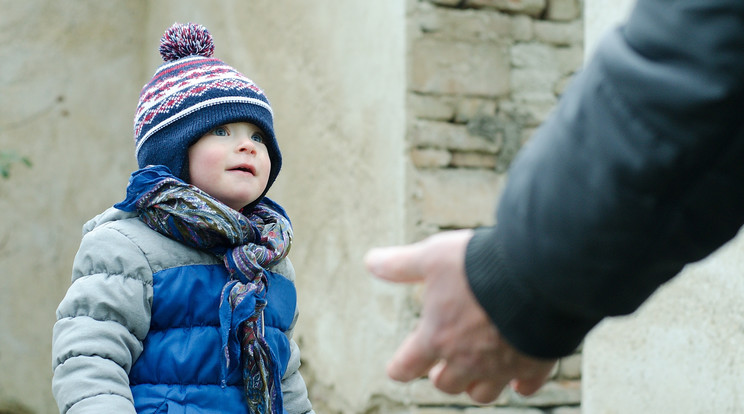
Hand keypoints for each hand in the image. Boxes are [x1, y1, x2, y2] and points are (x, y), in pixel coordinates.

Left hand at [364, 230, 555, 402]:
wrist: (537, 274)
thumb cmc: (480, 265)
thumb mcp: (432, 256)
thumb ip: (401, 265)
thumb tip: (371, 262)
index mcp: (437, 338)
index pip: (406, 366)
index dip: (399, 368)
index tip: (397, 369)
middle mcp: (467, 360)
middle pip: (446, 385)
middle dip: (440, 377)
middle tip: (438, 369)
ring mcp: (502, 366)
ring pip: (483, 393)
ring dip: (475, 386)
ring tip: (474, 375)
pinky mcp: (535, 363)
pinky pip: (526, 386)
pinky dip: (520, 384)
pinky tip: (518, 378)